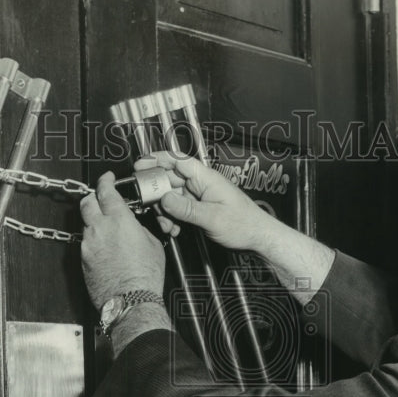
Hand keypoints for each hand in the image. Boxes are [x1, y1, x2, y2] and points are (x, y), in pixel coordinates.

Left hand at [79, 171, 164, 309]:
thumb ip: (138, 228)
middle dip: (93, 198)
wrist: (131, 300)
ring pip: (86, 224)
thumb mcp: (152, 244)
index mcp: (119, 220)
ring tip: (107, 231)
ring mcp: (88, 244)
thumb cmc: (145, 276)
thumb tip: (132, 225)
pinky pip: (86, 243)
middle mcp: (99, 229)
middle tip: (101, 199)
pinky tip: (105, 251)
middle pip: (87, 202)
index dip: (105, 181)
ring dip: (94, 222)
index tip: (107, 178)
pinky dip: (93, 242)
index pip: (105, 191)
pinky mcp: (83, 259)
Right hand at [135, 152, 281, 251]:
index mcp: (206, 178)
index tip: (140, 165)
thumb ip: (187, 208)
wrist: (257, 237)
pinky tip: (174, 229)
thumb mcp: (213, 217)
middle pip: (169, 179)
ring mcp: (198, 196)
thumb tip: (164, 199)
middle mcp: (200, 184)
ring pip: (171, 197)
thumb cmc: (244, 223)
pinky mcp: (198, 208)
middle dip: (156, 192)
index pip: (178, 160)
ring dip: (164, 211)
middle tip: (147, 204)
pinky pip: (178, 209)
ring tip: (167, 225)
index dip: (157, 159)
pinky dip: (172, 219)